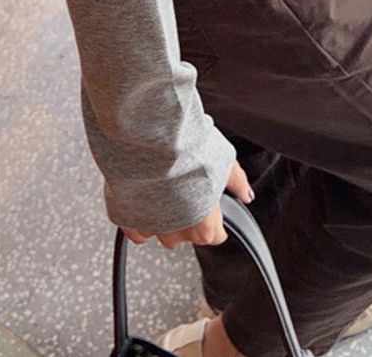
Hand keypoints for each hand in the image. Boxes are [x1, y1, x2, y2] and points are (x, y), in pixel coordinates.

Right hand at [121, 159, 253, 249]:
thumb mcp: (224, 159)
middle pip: (185, 235)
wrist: (150, 135)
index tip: (210, 210)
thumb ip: (236, 182)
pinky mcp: (125, 216)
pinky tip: (142, 195)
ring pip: (158, 231)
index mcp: (204, 225)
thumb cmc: (188, 147)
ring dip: (162, 216)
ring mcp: (149, 226)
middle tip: (184, 191)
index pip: (213, 237)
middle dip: (186, 217)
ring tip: (162, 188)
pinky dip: (137, 214)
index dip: (213, 221)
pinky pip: (133, 226)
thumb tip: (246, 194)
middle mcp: (176, 232)